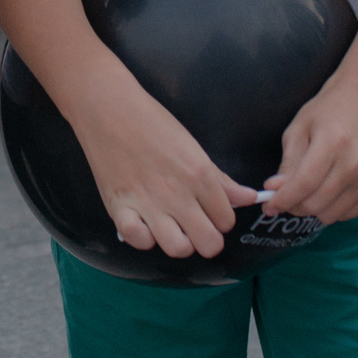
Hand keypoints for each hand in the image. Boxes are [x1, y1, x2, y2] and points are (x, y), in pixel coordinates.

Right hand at [76, 74, 256, 258]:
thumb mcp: (193, 147)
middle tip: (193, 223)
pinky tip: (142, 222)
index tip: (207, 208)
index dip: (219, 218)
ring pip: (179, 249)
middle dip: (205, 237)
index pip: (226, 221)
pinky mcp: (119, 207)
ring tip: (169, 225)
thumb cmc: (152, 122)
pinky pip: (139, 241)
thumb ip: (222, 179)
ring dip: (177, 241)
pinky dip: (142, 237)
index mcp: (200, 175)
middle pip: (210, 245)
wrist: (107, 108)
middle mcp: (178, 194)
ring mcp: (148, 204)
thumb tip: (249, 198)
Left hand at [264, 81, 357, 222]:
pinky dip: (334, 207)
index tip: (269, 206)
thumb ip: (288, 162)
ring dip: (315, 207)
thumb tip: (275, 190)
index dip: (283, 199)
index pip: (305, 183)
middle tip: (288, 194)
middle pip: (317, 203)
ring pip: (331, 214)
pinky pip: (348, 214)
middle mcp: (357, 162)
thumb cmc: (329, 113)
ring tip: (312, 187)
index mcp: (333, 141)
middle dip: (295, 205)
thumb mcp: (299, 129)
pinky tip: (332, 187)